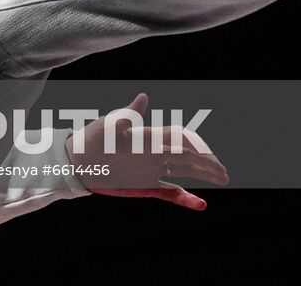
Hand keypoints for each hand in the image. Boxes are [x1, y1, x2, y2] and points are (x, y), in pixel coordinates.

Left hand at [67, 93, 228, 210]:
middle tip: (223, 172)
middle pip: (187, 155)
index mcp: (148, 136)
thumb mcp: (108, 126)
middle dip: (207, 161)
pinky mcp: (144, 184)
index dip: (194, 144)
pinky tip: (199, 204)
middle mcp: (154, 152)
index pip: (178, 138)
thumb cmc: (91, 139)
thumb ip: (127, 115)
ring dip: (204, 174)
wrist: (75, 161)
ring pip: (184, 170)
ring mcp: (151, 168)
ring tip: (224, 179)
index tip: (206, 154)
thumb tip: (143, 97)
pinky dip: (184, 197)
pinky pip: (169, 191)